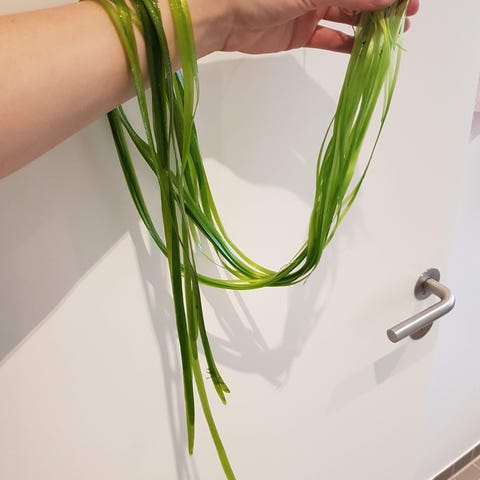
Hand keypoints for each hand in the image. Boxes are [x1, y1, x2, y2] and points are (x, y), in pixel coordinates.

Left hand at [197, 0, 418, 56]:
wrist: (223, 18)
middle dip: (383, 4)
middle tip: (407, 15)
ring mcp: (310, 9)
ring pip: (347, 16)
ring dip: (369, 25)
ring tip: (392, 34)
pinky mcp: (300, 32)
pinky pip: (329, 38)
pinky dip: (346, 44)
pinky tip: (364, 48)